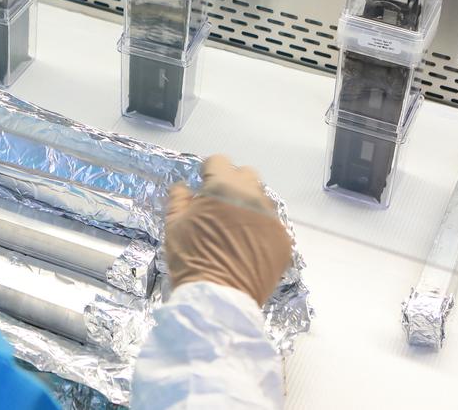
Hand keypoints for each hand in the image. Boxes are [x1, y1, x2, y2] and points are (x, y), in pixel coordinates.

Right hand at [164, 155, 291, 306]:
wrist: (219, 298)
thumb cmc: (192, 258)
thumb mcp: (174, 225)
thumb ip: (179, 198)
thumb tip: (184, 187)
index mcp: (223, 187)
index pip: (219, 161)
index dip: (208, 171)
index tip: (203, 184)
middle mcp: (252, 196)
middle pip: (246, 174)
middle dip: (232, 182)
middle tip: (219, 203)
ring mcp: (271, 218)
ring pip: (261, 198)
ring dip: (248, 204)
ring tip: (234, 226)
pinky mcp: (283, 240)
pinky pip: (272, 223)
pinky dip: (260, 228)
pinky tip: (247, 245)